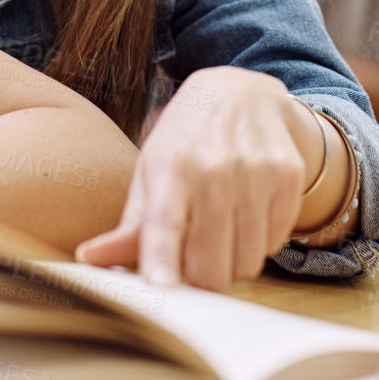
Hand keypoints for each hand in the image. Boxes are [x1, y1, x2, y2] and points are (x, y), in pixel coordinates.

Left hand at [73, 66, 310, 289]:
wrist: (241, 93)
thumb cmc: (185, 141)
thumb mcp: (151, 170)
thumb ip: (129, 224)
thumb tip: (89, 260)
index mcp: (171, 165)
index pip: (165, 223)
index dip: (162, 259)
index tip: (160, 286)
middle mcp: (215, 168)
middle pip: (211, 266)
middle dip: (200, 276)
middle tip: (194, 257)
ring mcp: (256, 172)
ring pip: (246, 264)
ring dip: (231, 261)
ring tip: (221, 231)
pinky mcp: (288, 177)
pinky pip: (274, 245)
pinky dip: (258, 242)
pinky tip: (246, 212)